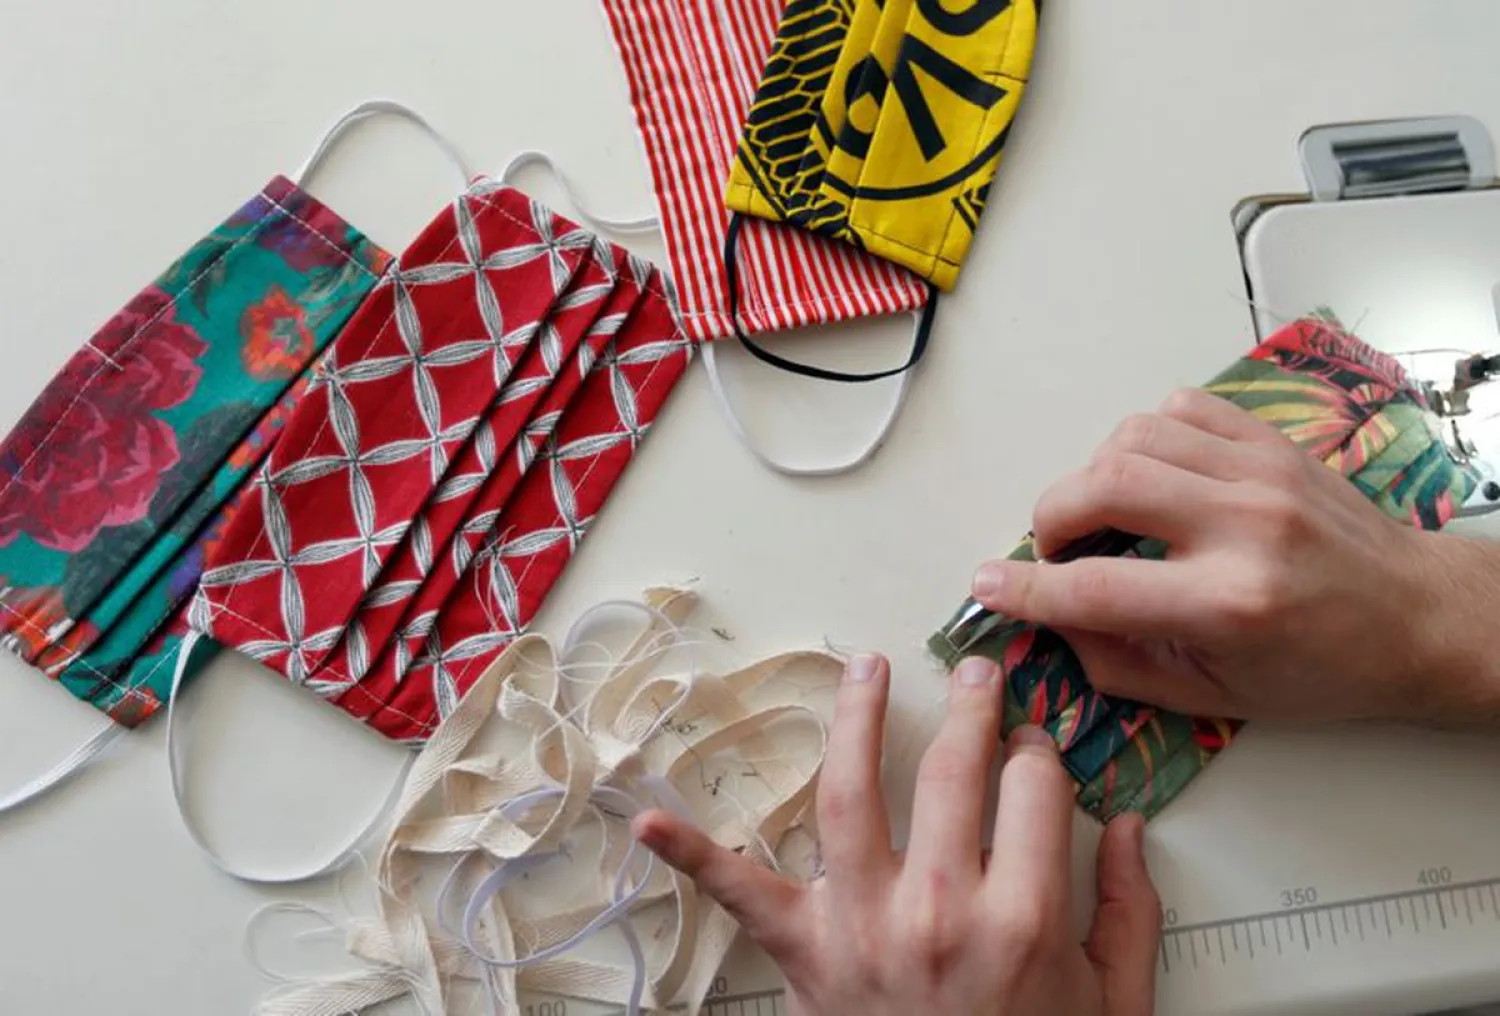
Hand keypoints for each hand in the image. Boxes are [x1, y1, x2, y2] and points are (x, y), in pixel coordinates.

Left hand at [632, 654, 1160, 1015]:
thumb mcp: (1116, 1006)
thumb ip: (1131, 913)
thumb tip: (1128, 829)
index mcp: (1024, 919)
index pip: (1035, 787)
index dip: (1040, 754)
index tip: (1034, 750)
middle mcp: (941, 909)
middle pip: (956, 771)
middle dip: (973, 709)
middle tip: (976, 675)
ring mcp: (864, 925)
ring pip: (852, 792)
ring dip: (857, 718)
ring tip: (867, 669)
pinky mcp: (807, 952)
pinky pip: (741, 894)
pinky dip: (691, 854)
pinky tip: (646, 819)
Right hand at [971, 387, 1495, 725]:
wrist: (1421, 618)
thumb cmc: (1324, 668)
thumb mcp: (1216, 697)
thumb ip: (1119, 665)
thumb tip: (1050, 625)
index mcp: (1231, 603)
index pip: (1094, 588)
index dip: (1025, 590)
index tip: (989, 587)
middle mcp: (1244, 526)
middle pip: (1104, 486)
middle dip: (1050, 518)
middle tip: (1052, 551)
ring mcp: (1261, 472)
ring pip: (1134, 437)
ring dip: (1094, 476)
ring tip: (1104, 516)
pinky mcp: (1272, 442)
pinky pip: (1179, 409)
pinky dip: (1144, 439)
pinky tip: (1152, 479)